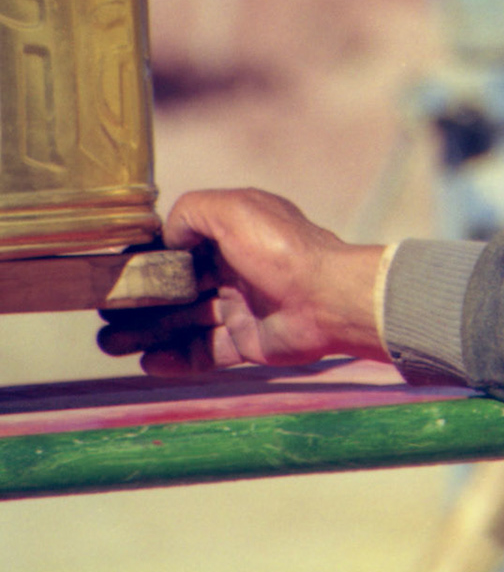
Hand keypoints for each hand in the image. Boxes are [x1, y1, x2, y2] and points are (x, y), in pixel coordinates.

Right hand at [97, 188, 387, 375]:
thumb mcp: (234, 209)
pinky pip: (206, 352)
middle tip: (106, 317)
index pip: (181, 250)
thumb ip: (193, 211)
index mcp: (235, 236)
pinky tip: (148, 362)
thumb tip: (167, 234)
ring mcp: (243, 308)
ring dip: (146, 333)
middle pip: (178, 290)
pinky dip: (176, 358)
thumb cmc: (282, 250)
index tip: (116, 278)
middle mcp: (238, 271)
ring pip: (186, 323)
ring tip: (110, 343)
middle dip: (140, 304)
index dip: (148, 265)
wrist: (328, 299)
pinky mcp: (250, 342)